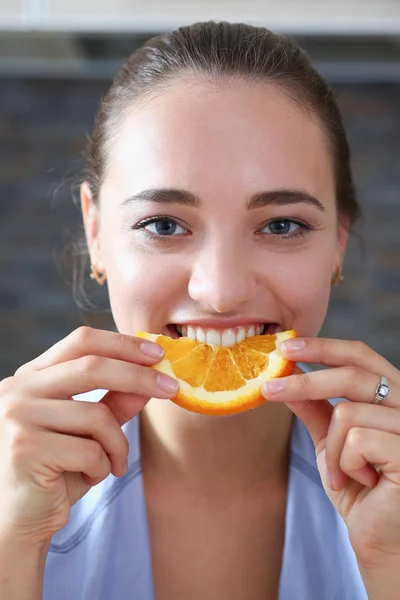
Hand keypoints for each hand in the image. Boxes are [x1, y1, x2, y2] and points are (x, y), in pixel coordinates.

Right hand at [0, 326, 178, 546]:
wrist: (20, 520)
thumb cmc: (56, 470)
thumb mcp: (90, 431)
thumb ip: (116, 402)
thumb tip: (152, 376)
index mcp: (32, 376)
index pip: (81, 341)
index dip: (123, 344)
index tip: (158, 354)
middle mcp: (19, 390)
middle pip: (92, 367)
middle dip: (139, 377)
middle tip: (172, 388)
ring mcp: (18, 417)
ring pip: (97, 415)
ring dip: (118, 444)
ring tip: (113, 463)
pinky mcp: (25, 450)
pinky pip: (90, 451)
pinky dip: (103, 467)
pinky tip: (90, 479)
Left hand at [261, 337, 399, 570]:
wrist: (381, 541)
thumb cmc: (361, 490)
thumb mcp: (331, 442)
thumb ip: (315, 408)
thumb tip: (285, 376)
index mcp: (393, 396)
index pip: (361, 355)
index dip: (324, 346)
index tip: (286, 346)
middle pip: (353, 374)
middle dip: (305, 382)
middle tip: (268, 389)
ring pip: (348, 413)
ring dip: (332, 450)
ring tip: (341, 475)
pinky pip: (358, 441)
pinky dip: (345, 465)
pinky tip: (362, 484)